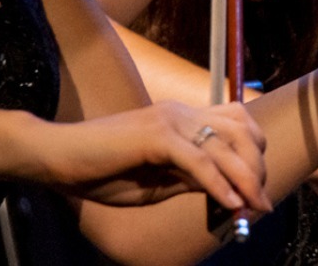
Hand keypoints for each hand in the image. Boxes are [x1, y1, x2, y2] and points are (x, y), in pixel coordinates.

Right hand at [31, 100, 272, 213]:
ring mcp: (170, 120)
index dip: (254, 155)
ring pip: (227, 146)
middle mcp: (183, 112)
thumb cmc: (101, 171)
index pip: (238, 124)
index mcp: (183, 118)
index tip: (258, 191)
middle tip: (261, 202)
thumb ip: (191, 179)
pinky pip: (199, 162)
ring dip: (246, 178)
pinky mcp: (157, 136)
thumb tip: (228, 191)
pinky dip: (219, 184)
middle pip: (243, 132)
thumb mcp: (157, 181)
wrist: (57, 157)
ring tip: (254, 205)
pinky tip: (230, 203)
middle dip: (257, 168)